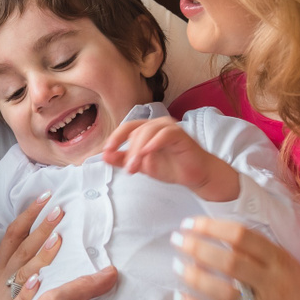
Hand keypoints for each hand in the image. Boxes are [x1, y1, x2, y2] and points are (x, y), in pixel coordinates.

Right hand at [0, 196, 63, 299]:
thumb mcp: (15, 279)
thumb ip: (30, 257)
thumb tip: (55, 232)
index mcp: (2, 264)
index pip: (14, 232)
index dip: (29, 213)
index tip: (47, 196)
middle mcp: (3, 277)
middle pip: (23, 247)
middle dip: (40, 227)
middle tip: (59, 211)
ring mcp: (6, 295)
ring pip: (24, 271)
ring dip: (40, 255)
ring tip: (57, 240)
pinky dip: (29, 290)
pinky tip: (40, 280)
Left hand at [101, 115, 239, 201]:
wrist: (195, 175)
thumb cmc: (171, 167)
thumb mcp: (142, 165)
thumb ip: (124, 160)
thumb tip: (104, 156)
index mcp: (147, 129)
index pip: (126, 128)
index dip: (115, 138)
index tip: (106, 151)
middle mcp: (157, 124)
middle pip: (136, 132)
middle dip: (129, 152)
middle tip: (129, 170)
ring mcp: (169, 127)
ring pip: (147, 132)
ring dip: (138, 150)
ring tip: (136, 168)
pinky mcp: (181, 134)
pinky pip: (165, 134)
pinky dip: (154, 142)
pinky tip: (148, 152)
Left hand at [171, 216, 299, 299]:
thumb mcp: (287, 266)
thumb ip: (259, 252)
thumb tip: (220, 234)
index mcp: (279, 260)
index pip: (242, 235)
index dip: (211, 227)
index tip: (190, 223)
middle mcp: (273, 281)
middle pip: (229, 259)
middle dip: (197, 247)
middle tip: (177, 240)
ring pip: (223, 289)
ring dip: (194, 276)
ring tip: (177, 266)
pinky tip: (181, 298)